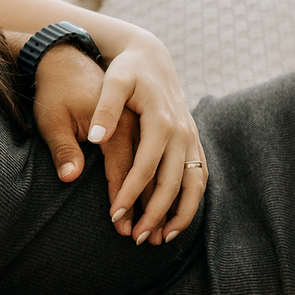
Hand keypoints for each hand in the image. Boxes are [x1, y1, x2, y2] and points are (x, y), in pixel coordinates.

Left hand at [85, 34, 206, 243]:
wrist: (151, 55)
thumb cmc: (125, 70)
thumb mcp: (113, 81)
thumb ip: (105, 109)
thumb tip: (95, 139)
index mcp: (160, 120)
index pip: (146, 166)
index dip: (131, 193)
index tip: (115, 216)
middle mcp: (181, 131)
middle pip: (172, 181)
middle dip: (155, 213)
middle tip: (136, 239)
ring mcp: (191, 136)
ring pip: (193, 183)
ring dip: (180, 214)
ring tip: (160, 240)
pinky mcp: (192, 140)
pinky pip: (199, 176)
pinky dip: (191, 200)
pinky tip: (175, 220)